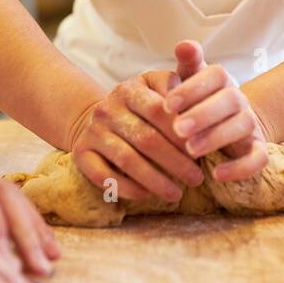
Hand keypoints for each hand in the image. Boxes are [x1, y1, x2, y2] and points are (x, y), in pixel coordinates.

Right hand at [68, 65, 205, 203]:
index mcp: (129, 89)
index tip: (203, 149)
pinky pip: (104, 176)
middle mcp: (107, 109)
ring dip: (155, 180)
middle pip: (145, 138)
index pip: (158, 109)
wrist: (99, 117)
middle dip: (175, 162)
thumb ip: (178, 88)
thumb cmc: (142, 105)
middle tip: (197, 179)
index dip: (181, 132)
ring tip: (177, 194)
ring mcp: (92, 132)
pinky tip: (148, 196)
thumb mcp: (156, 87)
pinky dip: (128, 188)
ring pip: (126, 160)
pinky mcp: (81, 154)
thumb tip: (200, 106)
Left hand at [162, 40, 268, 181]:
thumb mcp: (191, 81)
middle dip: (203, 114)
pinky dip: (240, 168)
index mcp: (223, 81)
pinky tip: (217, 175)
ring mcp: (251, 125)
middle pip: (230, 100)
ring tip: (190, 150)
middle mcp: (240, 100)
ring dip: (216, 137)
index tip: (168, 104)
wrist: (228, 124)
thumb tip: (183, 45)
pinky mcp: (259, 149)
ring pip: (242, 126)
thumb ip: (187, 64)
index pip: (215, 75)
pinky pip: (258, 158)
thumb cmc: (199, 101)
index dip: (193, 88)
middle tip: (177, 128)